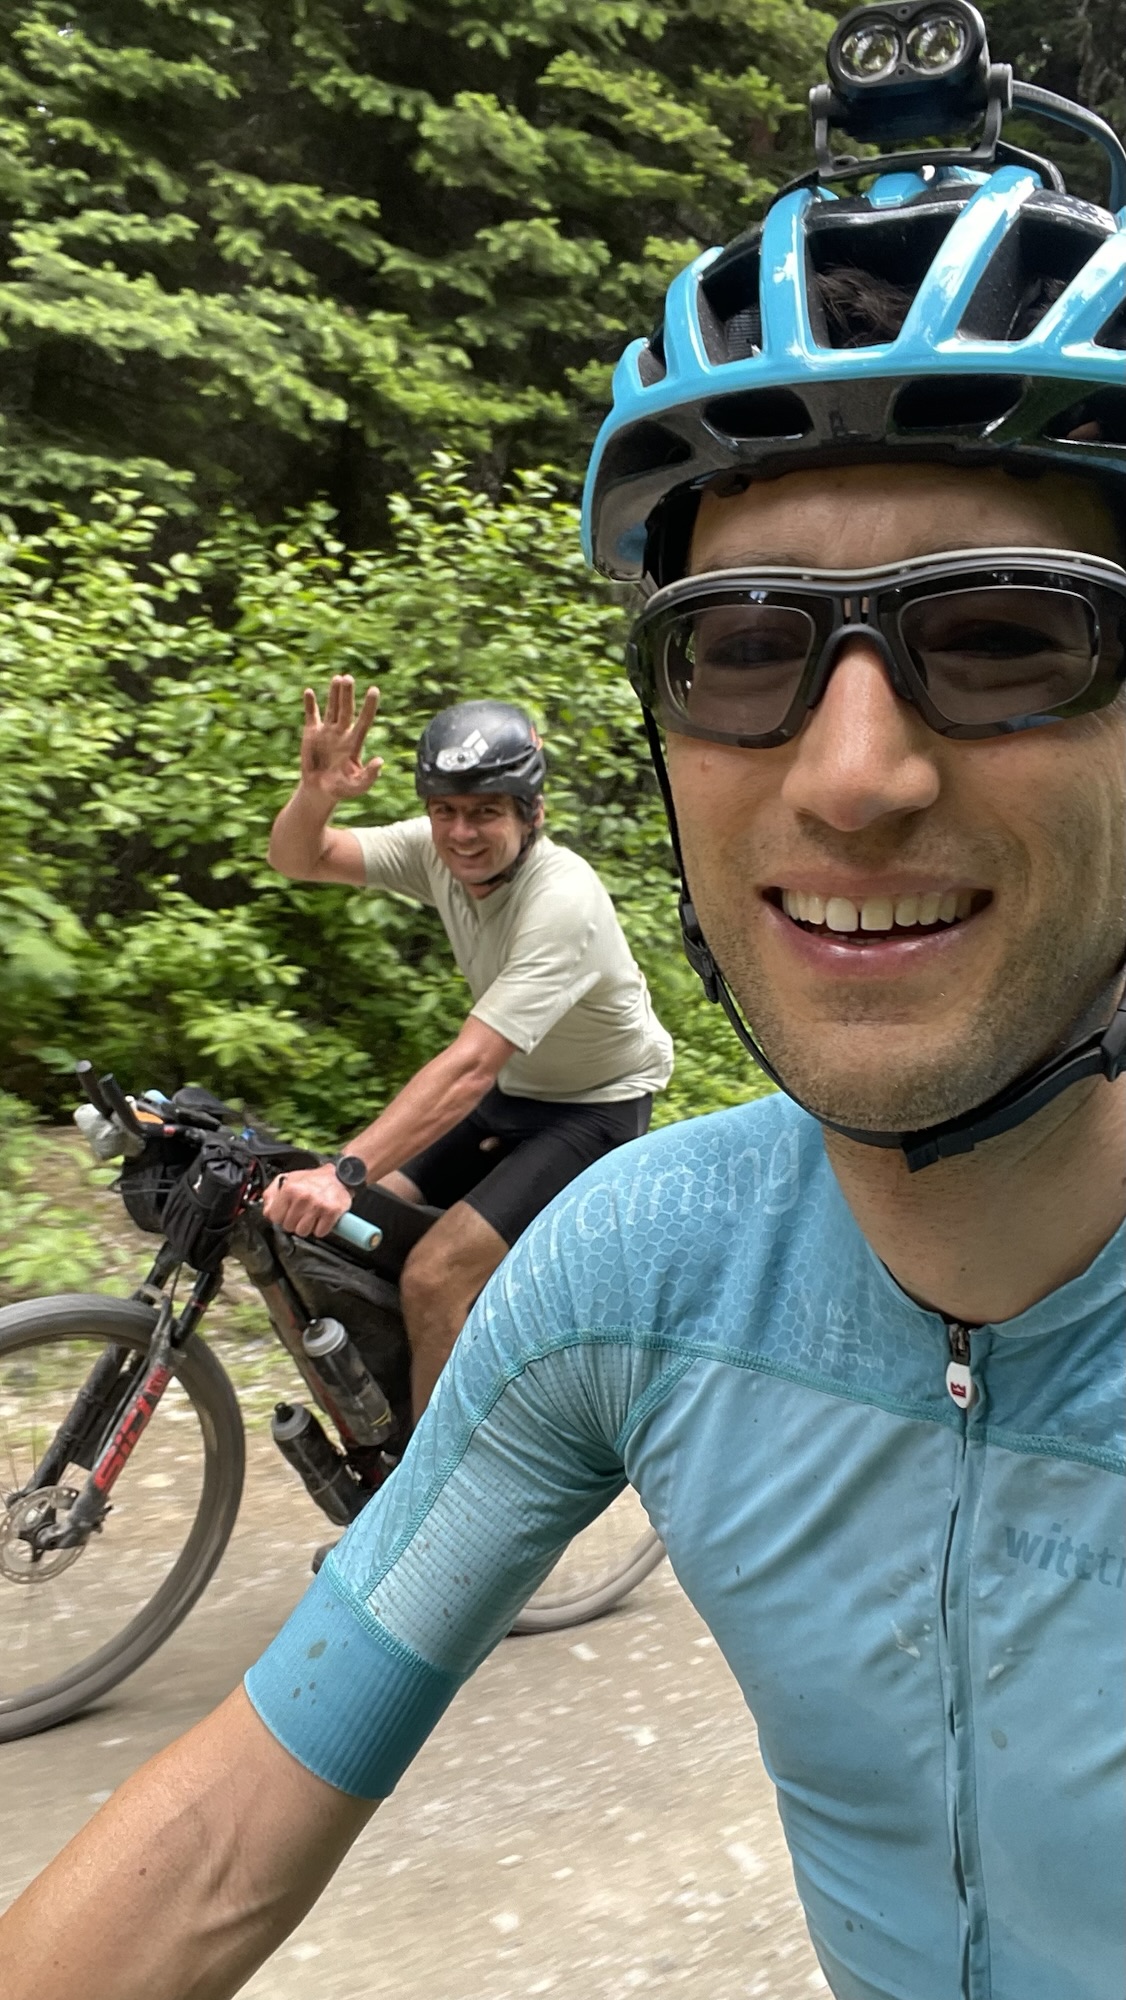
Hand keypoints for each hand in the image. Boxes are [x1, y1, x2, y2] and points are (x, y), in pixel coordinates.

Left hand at [262, 1162, 352, 1237]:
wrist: (339, 1176)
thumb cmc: (312, 1179)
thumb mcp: (286, 1180)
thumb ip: (271, 1195)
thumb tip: (267, 1212)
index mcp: (289, 1189)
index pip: (275, 1218)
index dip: (281, 1217)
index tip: (287, 1212)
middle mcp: (303, 1197)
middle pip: (289, 1227)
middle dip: (294, 1222)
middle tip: (302, 1213)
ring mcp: (318, 1205)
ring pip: (303, 1232)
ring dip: (307, 1227)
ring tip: (311, 1216)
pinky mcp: (332, 1212)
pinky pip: (319, 1232)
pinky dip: (321, 1228)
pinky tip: (321, 1218)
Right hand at [300, 675, 382, 802]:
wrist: (319, 790)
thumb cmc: (342, 789)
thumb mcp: (358, 786)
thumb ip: (370, 776)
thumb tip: (380, 761)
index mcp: (355, 743)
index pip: (364, 721)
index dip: (369, 706)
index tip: (374, 690)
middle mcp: (342, 733)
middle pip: (346, 710)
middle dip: (347, 694)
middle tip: (348, 678)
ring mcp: (327, 731)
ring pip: (331, 708)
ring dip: (334, 694)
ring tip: (338, 678)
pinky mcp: (311, 733)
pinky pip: (311, 715)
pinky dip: (310, 704)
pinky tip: (309, 692)